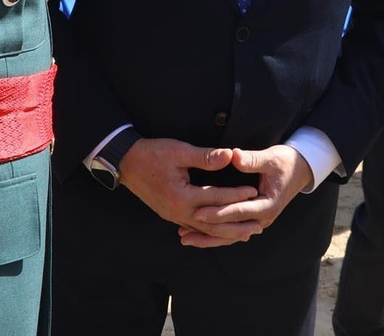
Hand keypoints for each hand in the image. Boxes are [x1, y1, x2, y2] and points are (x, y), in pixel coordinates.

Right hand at [117, 139, 258, 239]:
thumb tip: (230, 156)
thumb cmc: (152, 154)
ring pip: (204, 230)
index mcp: (181, 196)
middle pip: (213, 223)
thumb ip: (206, 157)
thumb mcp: (179, 150)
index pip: (216, 198)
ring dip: (226, 233)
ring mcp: (173, 216)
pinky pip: (195, 228)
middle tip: (259, 225)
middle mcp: (178, 212)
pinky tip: (221, 231)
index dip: (236, 194)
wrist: (125, 163)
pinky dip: (211, 231)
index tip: (254, 191)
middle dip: (236, 224)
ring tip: (246, 233)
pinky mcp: (171, 215)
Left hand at [184, 146, 312, 247]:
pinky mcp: (252, 219)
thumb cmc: (285, 161)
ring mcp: (258, 221)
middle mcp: (263, 218)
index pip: (238, 211)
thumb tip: (233, 156)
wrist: (300, 169)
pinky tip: (198, 234)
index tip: (197, 211)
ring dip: (208, 238)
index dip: (217, 212)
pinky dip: (215, 234)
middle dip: (207, 230)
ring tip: (184, 238)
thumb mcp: (270, 157)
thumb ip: (251, 159)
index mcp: (268, 205)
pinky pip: (232, 231)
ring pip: (230, 235)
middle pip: (231, 229)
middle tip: (183, 230)